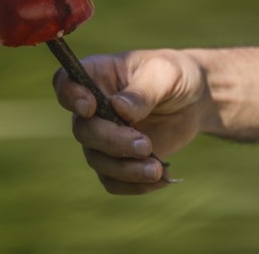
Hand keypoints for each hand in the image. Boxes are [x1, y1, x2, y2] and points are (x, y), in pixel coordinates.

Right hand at [53, 49, 205, 194]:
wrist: (194, 102)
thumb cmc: (175, 76)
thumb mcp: (165, 73)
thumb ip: (142, 91)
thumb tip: (118, 109)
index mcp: (97, 75)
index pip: (65, 83)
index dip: (70, 96)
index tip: (90, 107)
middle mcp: (92, 106)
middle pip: (82, 129)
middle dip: (111, 141)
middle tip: (144, 144)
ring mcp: (102, 135)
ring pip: (96, 159)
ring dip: (124, 169)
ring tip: (157, 169)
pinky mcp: (117, 159)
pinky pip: (112, 180)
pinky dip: (133, 185)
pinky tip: (160, 178)